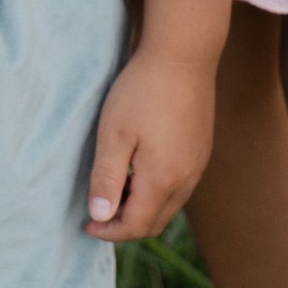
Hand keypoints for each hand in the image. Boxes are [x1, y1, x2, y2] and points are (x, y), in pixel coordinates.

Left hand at [85, 47, 219, 242]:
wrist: (183, 55)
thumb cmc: (141, 91)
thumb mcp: (113, 134)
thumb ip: (107, 179)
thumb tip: (100, 217)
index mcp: (163, 179)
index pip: (136, 225)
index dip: (109, 232)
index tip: (86, 224)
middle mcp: (187, 179)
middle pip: (155, 222)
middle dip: (125, 226)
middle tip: (98, 214)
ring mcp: (198, 165)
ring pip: (169, 206)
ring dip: (142, 209)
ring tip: (115, 192)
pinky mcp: (201, 151)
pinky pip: (179, 187)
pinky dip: (157, 193)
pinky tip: (139, 172)